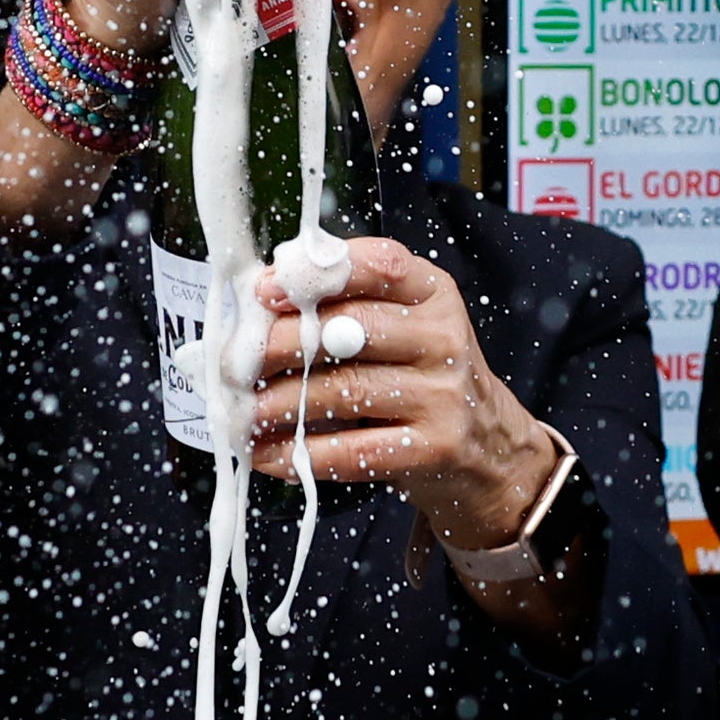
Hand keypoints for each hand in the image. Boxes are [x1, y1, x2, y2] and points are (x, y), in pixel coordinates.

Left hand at [234, 233, 567, 552]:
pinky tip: (267, 454)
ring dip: (278, 404)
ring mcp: (442, 396)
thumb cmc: (422, 378)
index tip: (265, 291)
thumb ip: (344, 306)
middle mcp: (443, 339)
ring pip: (344, 392)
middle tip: (234, 362)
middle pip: (350, 330)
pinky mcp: (432, 449)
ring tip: (240, 412)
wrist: (486, 449)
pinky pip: (352, 451)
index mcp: (433, 294)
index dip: (317, 274)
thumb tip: (258, 305)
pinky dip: (299, 454)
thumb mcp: (403, 326)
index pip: (380, 264)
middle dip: (279, 345)